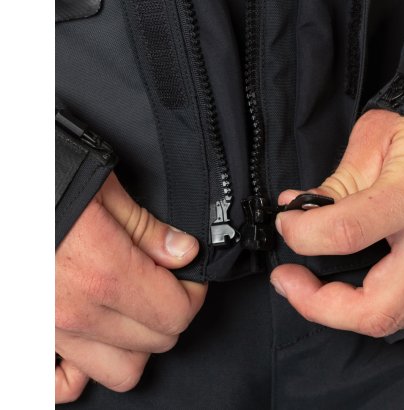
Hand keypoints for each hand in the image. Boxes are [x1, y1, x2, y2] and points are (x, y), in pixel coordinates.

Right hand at [55, 173, 205, 402]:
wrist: (0, 192)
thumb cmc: (44, 186)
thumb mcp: (104, 191)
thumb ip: (148, 229)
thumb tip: (184, 252)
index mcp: (105, 273)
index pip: (176, 313)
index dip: (192, 293)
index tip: (188, 277)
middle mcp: (79, 311)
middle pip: (157, 342)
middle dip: (172, 312)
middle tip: (167, 286)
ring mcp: (54, 329)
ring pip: (122, 370)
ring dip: (140, 342)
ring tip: (137, 308)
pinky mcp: (34, 334)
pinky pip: (65, 384)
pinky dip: (88, 371)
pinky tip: (100, 341)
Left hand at [271, 110, 403, 336]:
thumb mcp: (379, 139)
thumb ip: (336, 180)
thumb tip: (296, 207)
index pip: (348, 231)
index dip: (303, 234)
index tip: (287, 222)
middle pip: (375, 307)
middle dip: (317, 304)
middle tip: (287, 280)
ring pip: (386, 319)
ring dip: (333, 311)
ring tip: (304, 287)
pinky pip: (396, 312)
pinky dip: (357, 307)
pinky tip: (336, 288)